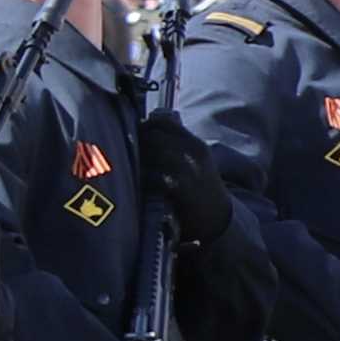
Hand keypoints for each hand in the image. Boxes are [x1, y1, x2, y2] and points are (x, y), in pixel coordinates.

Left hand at [137, 114, 231, 235]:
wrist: (217, 218)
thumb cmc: (198, 189)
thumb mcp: (194, 162)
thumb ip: (173, 148)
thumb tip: (141, 133)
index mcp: (194, 144)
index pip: (163, 122)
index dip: (142, 126)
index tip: (130, 135)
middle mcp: (194, 152)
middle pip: (155, 136)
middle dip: (136, 143)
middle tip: (122, 153)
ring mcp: (190, 170)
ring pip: (154, 153)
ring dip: (137, 159)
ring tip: (126, 167)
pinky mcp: (184, 189)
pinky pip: (157, 177)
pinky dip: (143, 179)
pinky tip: (136, 185)